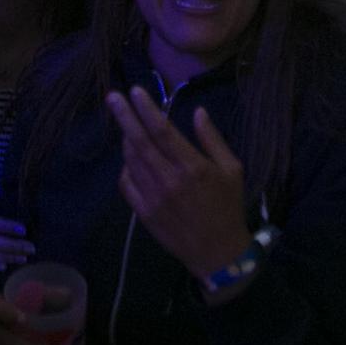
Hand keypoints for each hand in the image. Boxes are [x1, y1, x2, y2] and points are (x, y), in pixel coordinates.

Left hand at [106, 88, 250, 280]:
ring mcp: (153, 197)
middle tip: (113, 97)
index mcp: (193, 167)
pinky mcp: (143, 212)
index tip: (135, 92)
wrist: (217, 252)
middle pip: (140, 142)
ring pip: (131, 160)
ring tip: (126, 123)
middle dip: (125, 116)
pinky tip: (130, 158)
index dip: (147, 109)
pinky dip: (125, 166)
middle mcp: (169, 180)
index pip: (163, 131)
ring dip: (126, 139)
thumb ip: (213, 139)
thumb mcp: (232, 169)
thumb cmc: (228, 207)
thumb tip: (198, 111)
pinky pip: (126, 183)